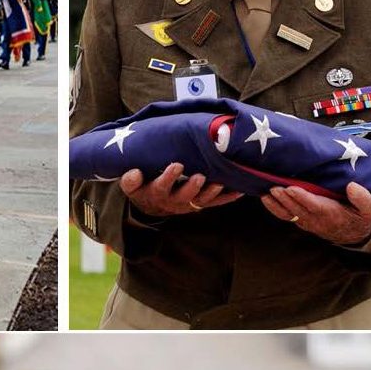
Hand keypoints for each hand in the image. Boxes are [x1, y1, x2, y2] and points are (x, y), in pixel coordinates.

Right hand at [120, 162, 241, 217]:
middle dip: (193, 187)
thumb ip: (131, 180)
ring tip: (221, 183)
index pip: (161, 186)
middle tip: (201, 176)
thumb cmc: (143, 187)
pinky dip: (228, 197)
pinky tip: (240, 190)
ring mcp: (189, 203)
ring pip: (202, 201)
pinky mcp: (200, 204)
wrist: (152, 204)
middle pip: (184, 196)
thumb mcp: (132, 185)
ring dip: (212, 193)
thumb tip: (134, 172)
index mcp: (157, 193)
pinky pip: (215, 203)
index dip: (169, 177)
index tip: (176, 165)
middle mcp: (174, 201)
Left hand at [261, 182, 370, 244]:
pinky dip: (274, 207)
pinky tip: (265, 197)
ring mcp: (306, 221)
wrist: (352, 235)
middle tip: (274, 187)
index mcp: (332, 214)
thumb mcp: (368, 208)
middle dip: (285, 198)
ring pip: (288, 213)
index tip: (292, 189)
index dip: (302, 197)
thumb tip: (352, 186)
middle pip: (298, 208)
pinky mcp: (300, 221)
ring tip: (265, 193)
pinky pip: (284, 215)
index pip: (315, 205)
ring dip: (276, 204)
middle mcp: (316, 219)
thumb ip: (362, 198)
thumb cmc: (360, 216)